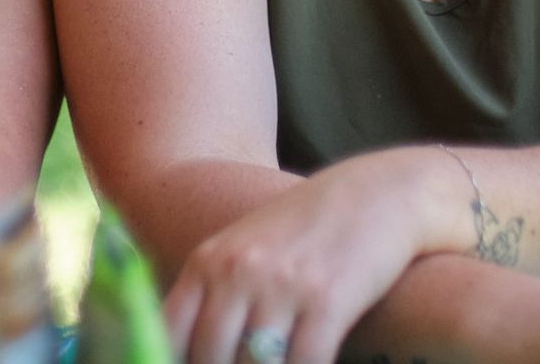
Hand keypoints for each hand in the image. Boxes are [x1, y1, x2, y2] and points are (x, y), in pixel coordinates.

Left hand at [164, 153, 455, 363]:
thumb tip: (182, 352)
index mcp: (208, 262)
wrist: (374, 193)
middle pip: (209, 358)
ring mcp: (281, 285)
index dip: (169, 362)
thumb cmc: (306, 231)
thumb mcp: (245, 251)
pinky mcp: (327, 300)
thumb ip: (213, 298)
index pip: (165, 332)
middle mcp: (238, 271)